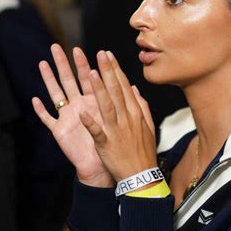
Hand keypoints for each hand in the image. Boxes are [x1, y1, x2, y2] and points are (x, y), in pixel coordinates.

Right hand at [32, 44, 112, 186]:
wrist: (103, 167)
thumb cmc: (112, 145)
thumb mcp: (120, 122)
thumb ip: (125, 105)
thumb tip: (132, 87)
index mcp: (94, 102)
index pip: (88, 79)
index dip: (84, 64)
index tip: (79, 49)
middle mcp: (79, 106)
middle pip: (69, 80)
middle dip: (63, 64)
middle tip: (57, 47)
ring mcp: (67, 117)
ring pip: (56, 94)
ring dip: (49, 79)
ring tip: (43, 63)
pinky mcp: (60, 131)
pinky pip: (48, 119)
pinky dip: (41, 111)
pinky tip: (35, 100)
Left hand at [79, 51, 156, 182]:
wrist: (141, 176)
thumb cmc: (143, 152)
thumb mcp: (148, 126)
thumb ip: (141, 105)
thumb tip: (134, 88)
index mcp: (134, 112)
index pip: (123, 86)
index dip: (115, 69)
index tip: (107, 55)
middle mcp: (126, 118)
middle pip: (115, 91)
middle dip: (107, 71)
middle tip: (100, 54)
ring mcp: (116, 131)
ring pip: (107, 106)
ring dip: (99, 90)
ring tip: (91, 73)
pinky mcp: (106, 144)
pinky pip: (97, 132)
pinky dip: (90, 123)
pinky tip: (82, 113)